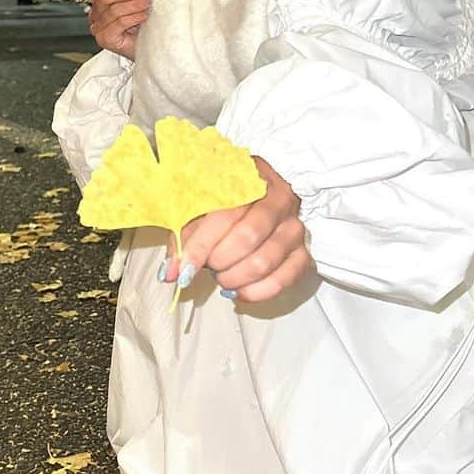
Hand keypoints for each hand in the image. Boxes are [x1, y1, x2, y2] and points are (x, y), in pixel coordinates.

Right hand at [66, 0, 150, 60]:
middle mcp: (94, 16)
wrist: (153, 39)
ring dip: (134, 5)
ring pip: (113, 10)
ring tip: (146, 5)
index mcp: (97, 2)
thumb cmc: (142, 19)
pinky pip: (118, 22)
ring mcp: (98, 29)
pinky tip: (142, 16)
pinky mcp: (105, 39)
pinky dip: (133, 17)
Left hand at [162, 157, 313, 303]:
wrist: (264, 188)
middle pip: (247, 240)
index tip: (182, 270)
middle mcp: (277, 201)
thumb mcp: (198, 206)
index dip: (200, 247)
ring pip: (264, 262)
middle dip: (218, 262)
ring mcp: (293, 228)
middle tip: (207, 266)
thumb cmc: (224, 198)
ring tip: (221, 276)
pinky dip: (256, 292)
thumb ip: (183, 237)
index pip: (224, 217)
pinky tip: (238, 290)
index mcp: (249, 181)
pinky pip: (283, 280)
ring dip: (234, 278)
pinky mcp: (302, 252)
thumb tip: (170, 273)